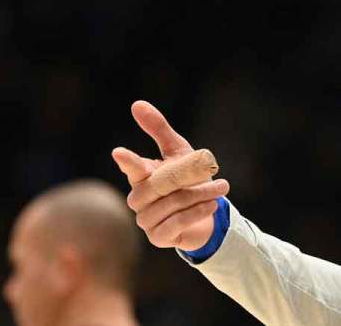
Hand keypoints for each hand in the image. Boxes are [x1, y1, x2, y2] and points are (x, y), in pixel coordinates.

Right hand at [111, 100, 229, 250]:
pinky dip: (197, 213)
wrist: (203, 215)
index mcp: (142, 176)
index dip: (128, 161)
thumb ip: (159, 129)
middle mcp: (138, 198)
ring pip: (172, 204)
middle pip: (159, 186)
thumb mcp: (178, 152)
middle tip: (217, 177)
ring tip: (220, 189)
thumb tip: (136, 104)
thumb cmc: (187, 180)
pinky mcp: (157, 237)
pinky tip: (211, 205)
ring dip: (200, 196)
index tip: (120, 152)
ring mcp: (145, 220)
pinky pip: (176, 223)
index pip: (133, 167)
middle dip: (189, 181)